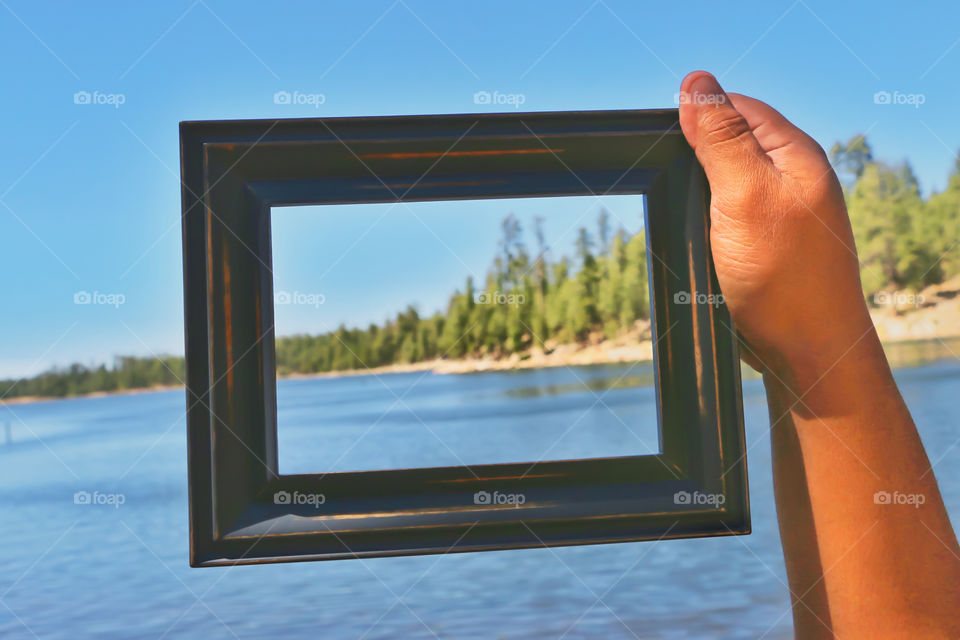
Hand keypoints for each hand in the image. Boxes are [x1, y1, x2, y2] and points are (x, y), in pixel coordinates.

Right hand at [677, 71, 874, 388]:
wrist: (804, 352)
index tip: (665, 145)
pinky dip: (704, 225)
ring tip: (688, 221)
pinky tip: (696, 241)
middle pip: (726, 143)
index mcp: (794, 153)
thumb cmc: (783, 277)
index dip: (696, 118)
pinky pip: (724, 217)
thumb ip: (720, 139)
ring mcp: (779, 212)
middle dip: (693, 162)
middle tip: (675, 189)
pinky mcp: (765, 243)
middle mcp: (790, 177)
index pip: (735, 108)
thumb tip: (696, 83)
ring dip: (696, 198)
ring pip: (720, 184)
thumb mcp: (744, 196)